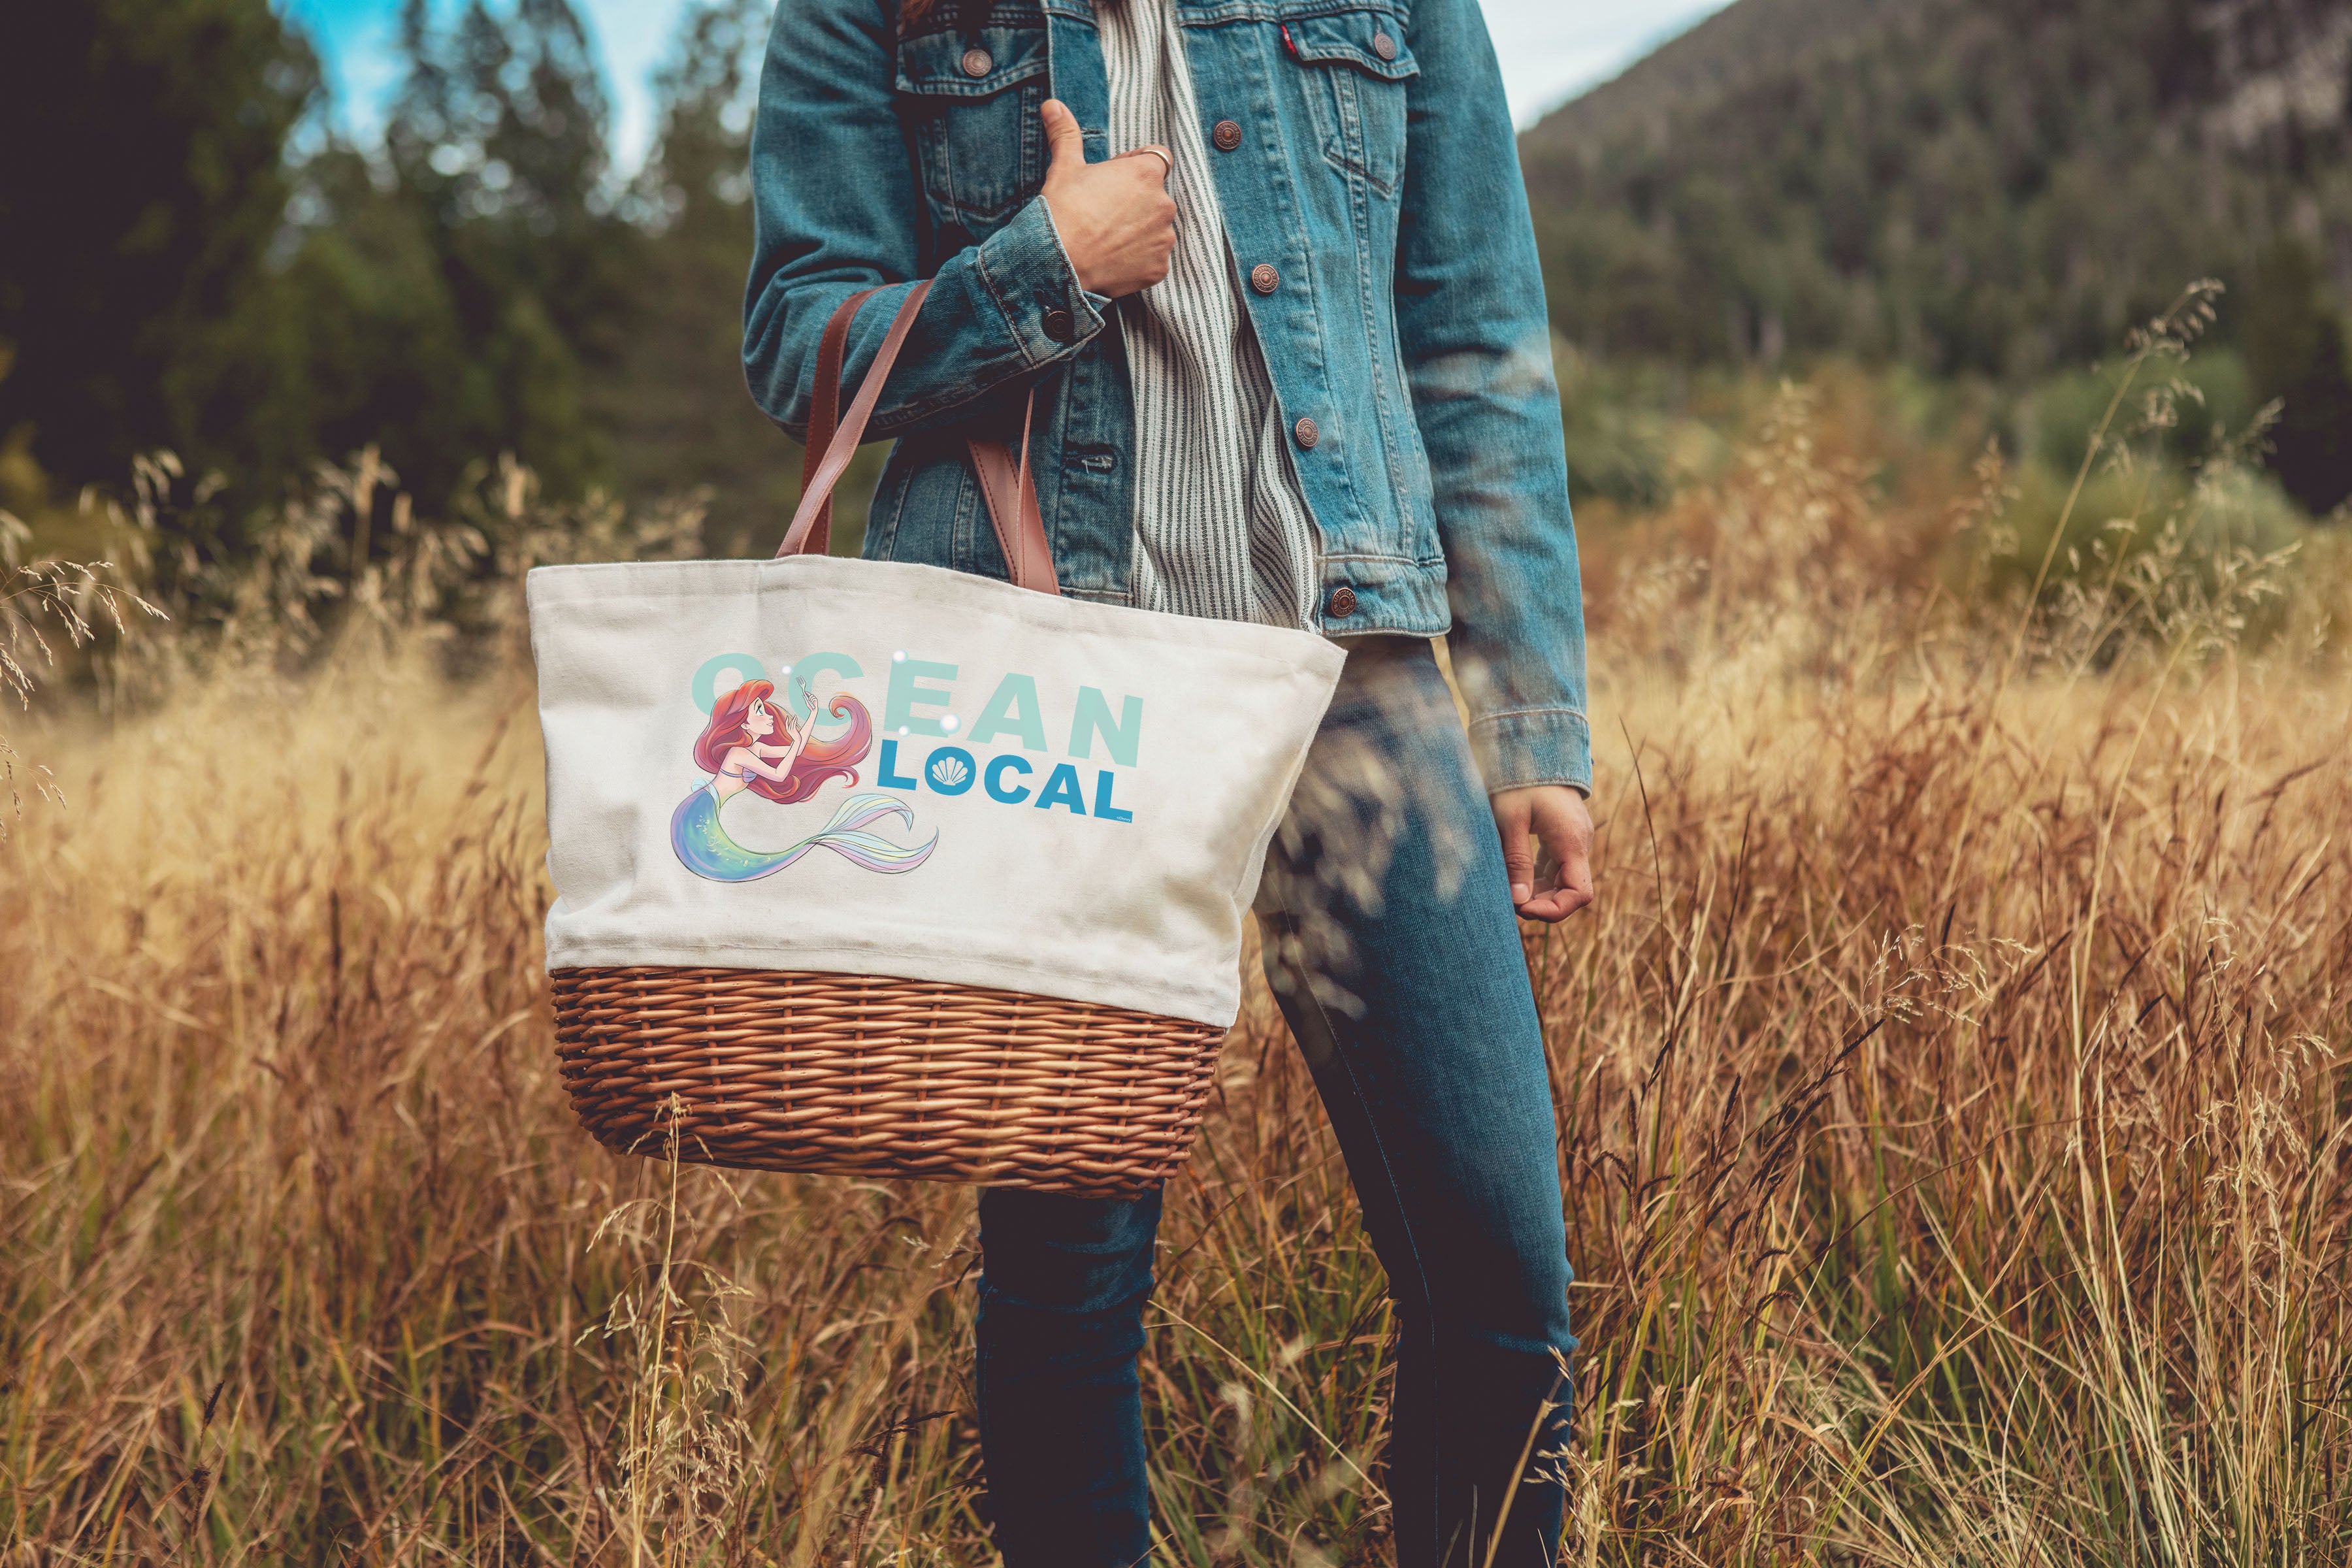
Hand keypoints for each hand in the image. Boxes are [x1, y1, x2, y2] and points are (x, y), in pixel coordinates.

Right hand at [1039, 98, 1175, 296]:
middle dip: (1136, 202)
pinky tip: (1112, 258)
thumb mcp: (1064, 167)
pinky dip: (1138, 259)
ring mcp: (1164, 239)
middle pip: (1155, 196)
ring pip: (1156, 228)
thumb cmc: (1062, 211)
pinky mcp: (1159, 269)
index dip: (1134, 167)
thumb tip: (1052, 104)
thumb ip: (1066, 133)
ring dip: (1138, 230)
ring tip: (1106, 238)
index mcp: (1147, 173)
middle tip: (1102, 213)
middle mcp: (1164, 204)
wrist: (1057, 263)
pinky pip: (1153, 259)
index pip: (1157, 159)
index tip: (1111, 181)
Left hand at [1491, 785, 1594, 922]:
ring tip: (1508, 891)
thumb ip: (1516, 860)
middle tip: (1509, 903)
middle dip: (1543, 904)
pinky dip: (1538, 877)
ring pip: (1562, 879)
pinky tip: (1515, 878)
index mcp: (1571, 841)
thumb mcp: (1511, 819)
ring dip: (1538, 892)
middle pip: (1571, 890)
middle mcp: (1579, 843)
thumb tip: (1518, 901)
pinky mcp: (1563, 834)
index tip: (1523, 909)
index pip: (1579, 893)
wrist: (1534, 746)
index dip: (1554, 910)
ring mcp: (1573, 839)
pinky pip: (1555, 866)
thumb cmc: (1519, 779)